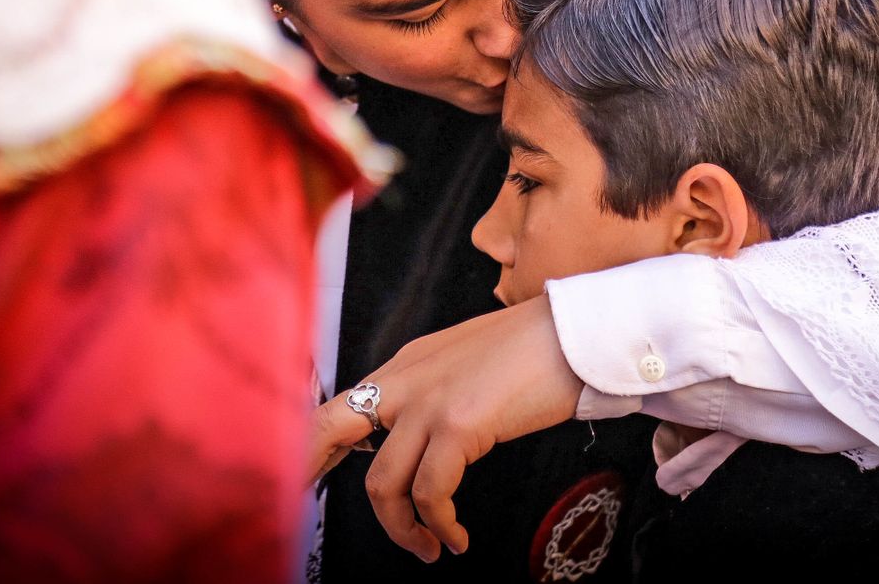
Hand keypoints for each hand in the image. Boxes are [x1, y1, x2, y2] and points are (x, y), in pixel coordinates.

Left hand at [306, 294, 583, 561]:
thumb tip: (422, 437)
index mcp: (406, 365)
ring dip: (401, 529)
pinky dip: (441, 525)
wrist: (577, 331)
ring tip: (428, 547)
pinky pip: (432, 493)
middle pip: (328, 427)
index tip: (301, 477)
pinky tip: (455, 536)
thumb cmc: (536, 348)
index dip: (312, 446)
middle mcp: (407, 380)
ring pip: (383, 482)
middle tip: (302, 509)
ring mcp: (429, 401)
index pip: (339, 405)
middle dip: (305, 471)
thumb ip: (434, 391)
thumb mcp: (466, 363)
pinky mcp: (459, 423)